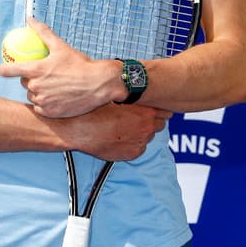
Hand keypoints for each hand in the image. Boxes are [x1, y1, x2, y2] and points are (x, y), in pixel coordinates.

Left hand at [0, 19, 122, 117]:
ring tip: (55, 87)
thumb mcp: (61, 46)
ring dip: (39, 92)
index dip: (5, 69)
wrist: (99, 84)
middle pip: (24, 83)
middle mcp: (36, 86)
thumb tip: (29, 19)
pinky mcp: (49, 112)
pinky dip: (47, 103)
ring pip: (33, 95)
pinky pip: (41, 107)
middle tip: (46, 76)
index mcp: (35, 70)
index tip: (7, 69)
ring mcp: (42, 100)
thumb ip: (43, 33)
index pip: (7, 71)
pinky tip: (58, 98)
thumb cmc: (81, 64)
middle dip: (31, 79)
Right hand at [57, 102, 172, 161]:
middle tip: (137, 118)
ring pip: (149, 137)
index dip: (160, 110)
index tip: (155, 109)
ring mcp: (140, 143)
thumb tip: (139, 92)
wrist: (79, 130)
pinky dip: (133, 144)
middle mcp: (147, 129)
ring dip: (141, 133)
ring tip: (125, 128)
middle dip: (151, 121)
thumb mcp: (117, 97)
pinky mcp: (132, 154)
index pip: (166, 112)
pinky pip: (139, 148)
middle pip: (159, 125)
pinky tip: (120, 138)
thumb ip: (133, 97)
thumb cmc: (95, 111)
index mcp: (146, 113)